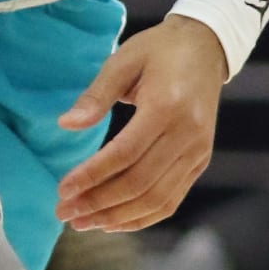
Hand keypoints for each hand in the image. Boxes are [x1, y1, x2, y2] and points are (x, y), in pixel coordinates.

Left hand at [54, 16, 228, 232]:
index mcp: (167, 107)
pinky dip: (142, 217)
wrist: (206, 47)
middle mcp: (187, 134)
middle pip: (139, 183)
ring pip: (156, 199)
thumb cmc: (159, 51)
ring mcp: (197, 152)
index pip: (124, 154)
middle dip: (98, 203)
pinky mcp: (199, 162)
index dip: (91, 176)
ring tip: (82, 222)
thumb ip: (95, 95)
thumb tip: (66, 125)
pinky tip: (113, 222)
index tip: (62, 190)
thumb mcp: (123, 61)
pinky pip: (171, 200)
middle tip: (64, 213)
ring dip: (116, 216)